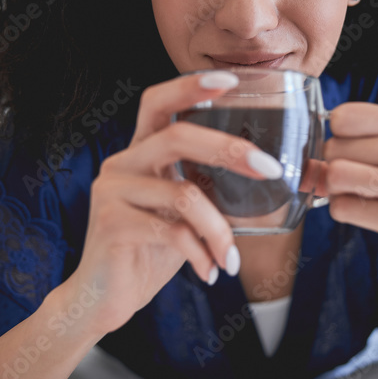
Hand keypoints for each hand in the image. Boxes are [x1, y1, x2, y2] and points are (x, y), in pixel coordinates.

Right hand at [63, 70, 285, 336]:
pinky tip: (210, 273)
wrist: (102, 298)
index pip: (158, 102)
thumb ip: (210, 190)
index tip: (231, 80)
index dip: (191, 86)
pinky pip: (172, 231)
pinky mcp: (111, 224)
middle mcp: (122, 164)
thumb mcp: (183, 214)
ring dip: (219, 230)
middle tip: (270, 169)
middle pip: (178, 136)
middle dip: (230, 150)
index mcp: (140, 153)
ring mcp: (112, 192)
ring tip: (230, 259)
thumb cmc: (150, 251)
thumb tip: (274, 180)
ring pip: (184, 195)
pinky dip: (201, 254)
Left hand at [316, 102, 377, 285]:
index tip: (350, 149)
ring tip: (356, 194)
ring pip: (334, 175)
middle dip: (334, 164)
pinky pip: (342, 209)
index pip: (343, 116)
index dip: (337, 135)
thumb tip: (310, 153)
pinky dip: (344, 211)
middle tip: (355, 179)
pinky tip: (366, 212)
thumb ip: (371, 139)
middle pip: (333, 147)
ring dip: (335, 188)